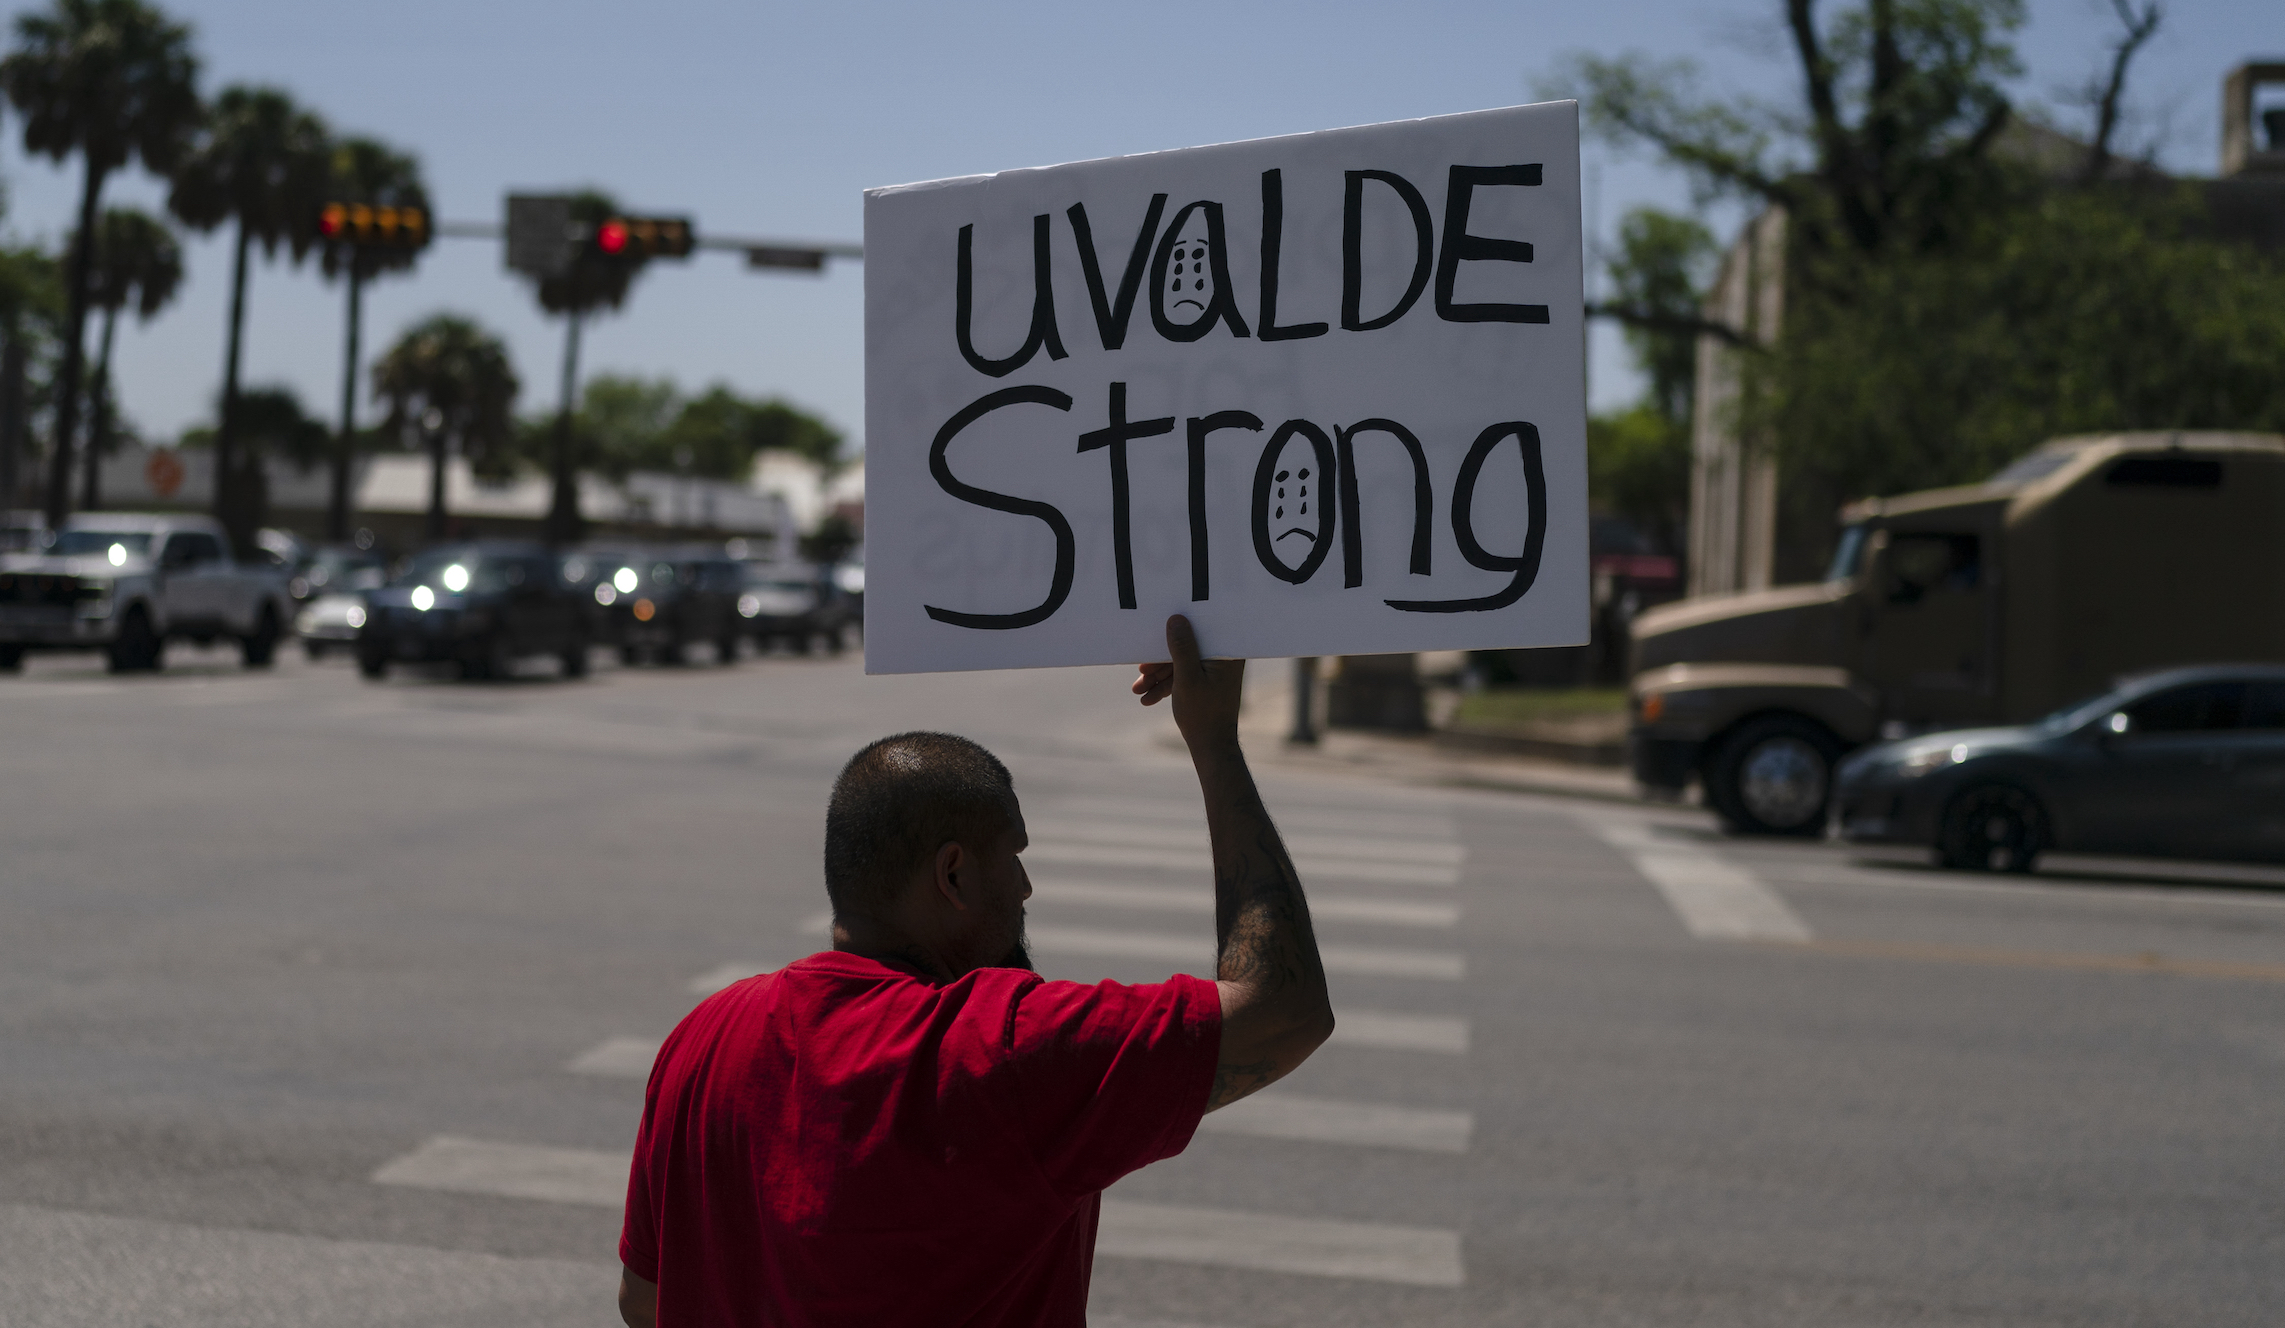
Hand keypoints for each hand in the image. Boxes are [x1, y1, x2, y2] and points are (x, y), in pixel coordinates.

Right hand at [1133, 614, 1243, 751]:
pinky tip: (1147, 698)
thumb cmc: (1203, 714)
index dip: (1175, 632)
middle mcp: (1223, 658)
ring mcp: (1214, 670)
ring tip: (1138, 690)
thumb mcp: (1187, 678)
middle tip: (1141, 670)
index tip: (1155, 636)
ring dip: (1158, 676)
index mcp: (1226, 653)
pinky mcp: (1205, 681)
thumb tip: (1176, 619)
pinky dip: (1166, 685)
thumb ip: (1181, 648)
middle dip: (1160, 662)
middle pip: (1186, 647)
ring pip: (1181, 663)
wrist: (1211, 747)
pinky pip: (1183, 676)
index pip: (1199, 631)